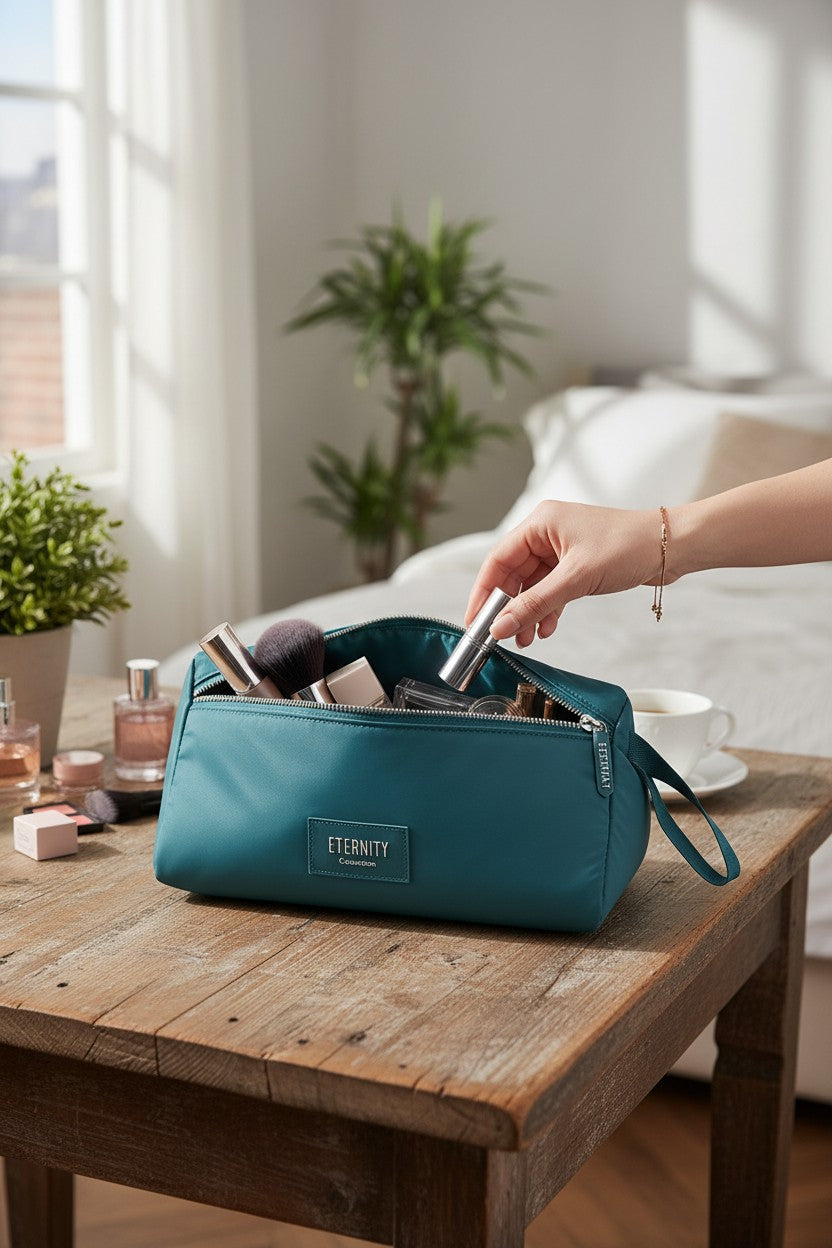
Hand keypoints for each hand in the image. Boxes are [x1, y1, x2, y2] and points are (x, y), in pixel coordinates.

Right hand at [465, 500, 667, 646]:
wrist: (672, 547)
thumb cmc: (629, 546)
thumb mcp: (575, 579)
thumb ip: (534, 604)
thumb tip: (500, 626)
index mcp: (540, 523)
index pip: (498, 560)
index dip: (483, 592)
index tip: (474, 620)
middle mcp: (547, 533)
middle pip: (513, 574)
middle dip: (508, 607)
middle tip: (499, 636)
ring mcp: (563, 549)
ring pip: (532, 586)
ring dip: (528, 612)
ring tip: (524, 639)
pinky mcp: (577, 564)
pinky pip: (551, 589)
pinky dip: (547, 609)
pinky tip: (546, 628)